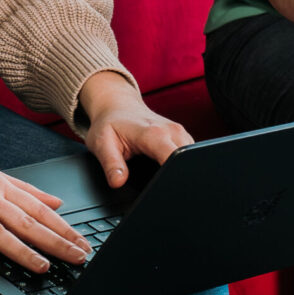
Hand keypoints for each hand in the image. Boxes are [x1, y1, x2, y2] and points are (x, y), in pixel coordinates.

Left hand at [78, 70, 193, 187]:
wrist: (118, 106)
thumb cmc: (110, 124)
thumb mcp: (102, 144)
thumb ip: (111, 164)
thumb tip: (118, 182)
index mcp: (154, 134)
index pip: (174, 159)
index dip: (171, 177)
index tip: (162, 188)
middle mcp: (171, 131)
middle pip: (187, 161)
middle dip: (177, 177)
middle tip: (159, 185)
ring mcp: (180, 132)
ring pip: (191, 158)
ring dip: (180, 170)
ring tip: (161, 175)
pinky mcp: (182, 136)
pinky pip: (189, 154)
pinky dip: (181, 164)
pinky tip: (167, 167)